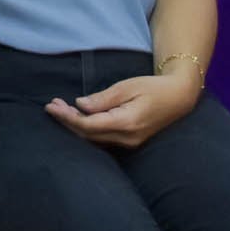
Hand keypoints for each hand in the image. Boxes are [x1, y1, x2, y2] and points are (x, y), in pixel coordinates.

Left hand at [45, 70, 200, 147]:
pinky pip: (103, 139)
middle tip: (52, 105)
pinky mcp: (129, 142)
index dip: (67, 118)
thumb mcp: (127, 87)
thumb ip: (103, 99)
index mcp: (127, 123)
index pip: (89, 126)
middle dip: (67, 121)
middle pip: (88, 135)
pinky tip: (77, 117)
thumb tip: (80, 105)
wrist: (178, 98)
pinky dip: (87, 129)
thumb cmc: (153, 88)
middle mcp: (127, 138)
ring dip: (75, 125)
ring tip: (60, 109)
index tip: (51, 106)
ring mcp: (129, 143)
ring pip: (95, 139)